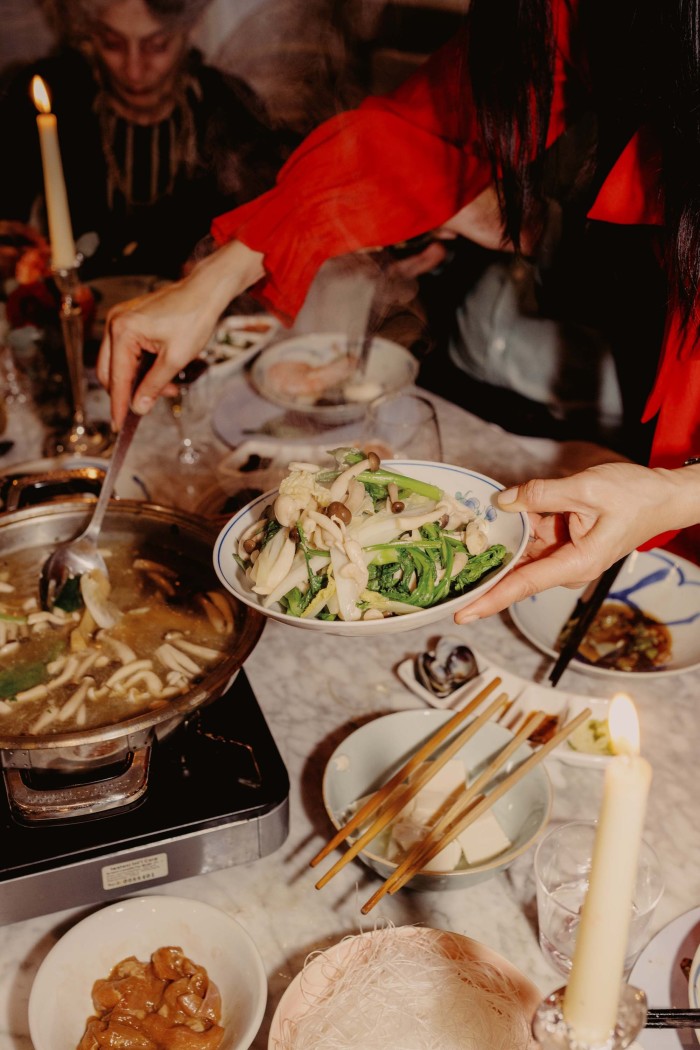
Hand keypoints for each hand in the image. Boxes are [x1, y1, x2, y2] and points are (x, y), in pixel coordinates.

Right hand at [96, 240, 264, 427]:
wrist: (205, 291)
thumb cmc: (194, 317)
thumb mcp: (176, 359)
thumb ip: (154, 385)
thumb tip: (138, 407)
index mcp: (123, 331)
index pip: (116, 378)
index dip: (118, 404)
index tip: (118, 426)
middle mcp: (116, 324)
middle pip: (110, 372)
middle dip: (130, 392)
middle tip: (149, 405)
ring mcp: (121, 320)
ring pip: (119, 363)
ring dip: (138, 380)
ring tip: (166, 386)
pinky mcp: (130, 321)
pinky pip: (127, 351)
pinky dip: (141, 366)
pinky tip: (160, 373)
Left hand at [454, 462, 697, 622]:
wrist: (663, 496)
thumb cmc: (635, 496)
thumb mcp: (585, 488)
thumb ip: (541, 494)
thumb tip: (504, 501)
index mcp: (576, 563)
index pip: (523, 584)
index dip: (490, 599)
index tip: (463, 613)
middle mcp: (567, 566)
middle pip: (517, 571)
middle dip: (484, 567)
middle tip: (447, 564)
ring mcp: (565, 556)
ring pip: (523, 552)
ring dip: (499, 542)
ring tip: (465, 535)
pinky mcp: (565, 542)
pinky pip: (533, 539)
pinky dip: (517, 529)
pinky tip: (497, 516)